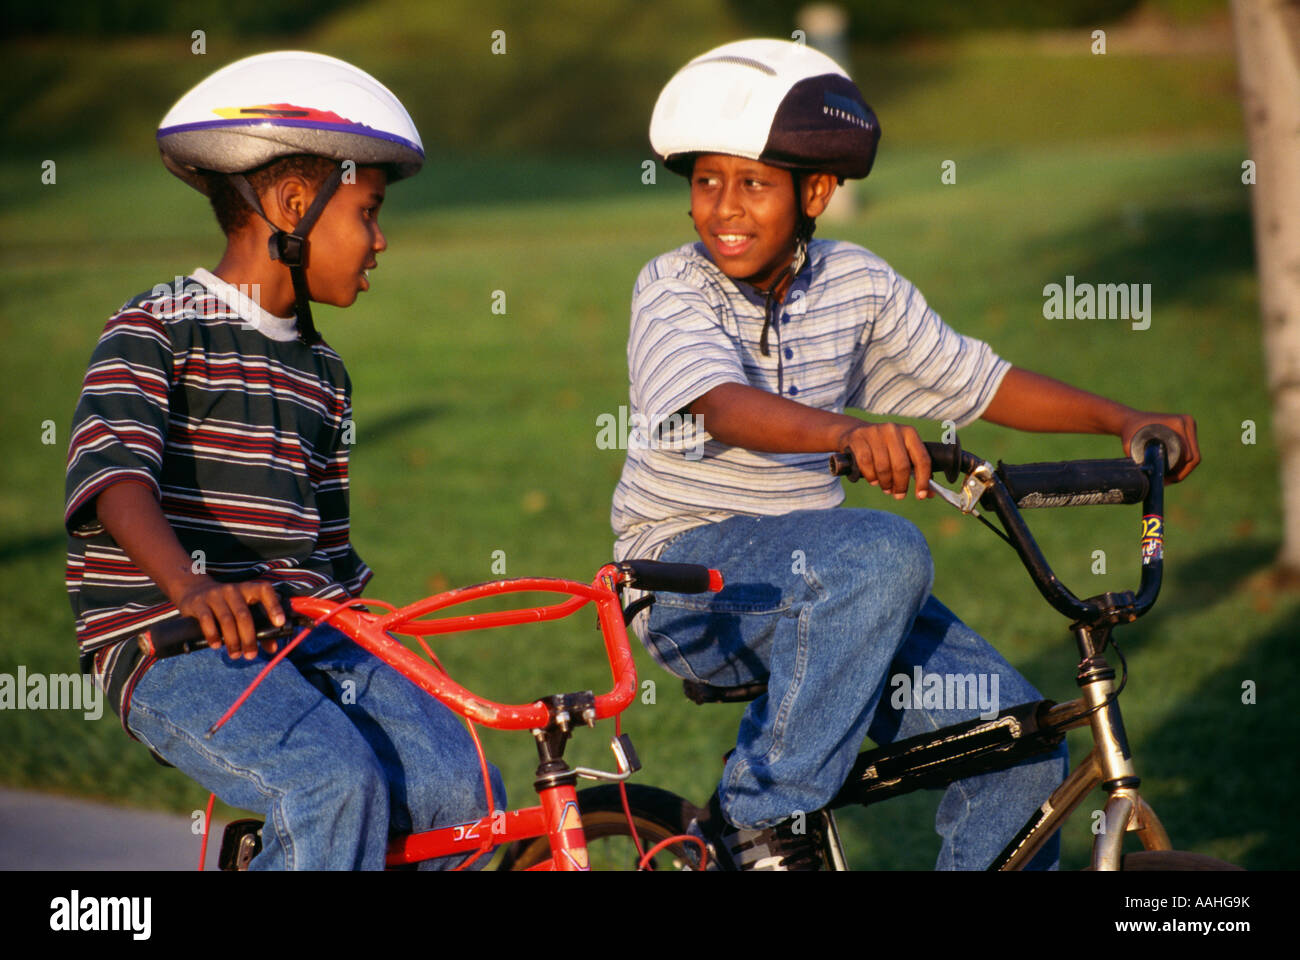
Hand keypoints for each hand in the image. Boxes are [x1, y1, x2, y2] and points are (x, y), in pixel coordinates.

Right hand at [171, 578, 286, 660]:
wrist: (195, 590)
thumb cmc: (228, 604)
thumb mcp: (244, 609)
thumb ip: (261, 627)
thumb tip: (272, 648)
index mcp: (249, 589)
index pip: (265, 591)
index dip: (274, 606)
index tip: (280, 623)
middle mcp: (233, 590)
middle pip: (244, 615)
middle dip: (249, 638)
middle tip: (251, 655)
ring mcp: (215, 595)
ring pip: (227, 620)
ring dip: (232, 640)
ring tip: (235, 655)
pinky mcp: (199, 603)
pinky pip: (207, 620)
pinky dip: (213, 634)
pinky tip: (217, 645)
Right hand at [836, 421, 931, 499]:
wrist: (856, 432)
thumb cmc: (884, 447)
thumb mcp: (901, 451)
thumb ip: (915, 469)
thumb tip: (929, 493)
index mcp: (909, 433)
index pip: (922, 459)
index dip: (923, 480)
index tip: (921, 495)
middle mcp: (893, 430)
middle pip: (901, 466)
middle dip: (901, 485)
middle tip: (899, 495)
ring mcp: (874, 433)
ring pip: (883, 467)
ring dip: (885, 483)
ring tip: (886, 487)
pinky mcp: (858, 438)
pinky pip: (866, 464)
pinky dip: (871, 477)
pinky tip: (874, 480)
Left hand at [1119, 412, 1199, 482]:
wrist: (1129, 420)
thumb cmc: (1128, 431)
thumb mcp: (1129, 444)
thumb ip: (1131, 455)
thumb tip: (1144, 471)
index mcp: (1179, 424)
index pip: (1188, 456)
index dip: (1179, 472)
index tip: (1164, 479)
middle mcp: (1187, 423)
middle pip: (1194, 457)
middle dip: (1182, 473)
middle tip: (1165, 481)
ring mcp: (1189, 425)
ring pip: (1194, 455)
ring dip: (1184, 469)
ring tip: (1168, 479)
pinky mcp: (1187, 430)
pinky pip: (1192, 450)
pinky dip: (1185, 463)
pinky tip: (1173, 472)